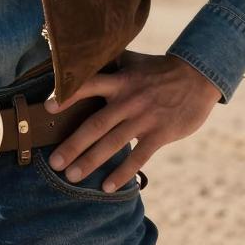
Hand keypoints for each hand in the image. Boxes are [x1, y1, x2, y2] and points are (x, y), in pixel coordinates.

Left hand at [43, 51, 221, 191]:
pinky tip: (107, 186)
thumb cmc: (158, 69)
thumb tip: (82, 57)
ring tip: (72, 176)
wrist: (197, 77)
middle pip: (95, 125)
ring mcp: (144, 118)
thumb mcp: (132, 61)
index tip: (47, 107)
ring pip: (112, 144)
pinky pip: (138, 157)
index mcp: (119, 80)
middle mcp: (128, 99)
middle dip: (73, 144)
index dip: (66, 95)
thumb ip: (109, 64)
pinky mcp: (160, 134)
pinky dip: (122, 173)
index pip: (88, 85)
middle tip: (54, 161)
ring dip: (91, 162)